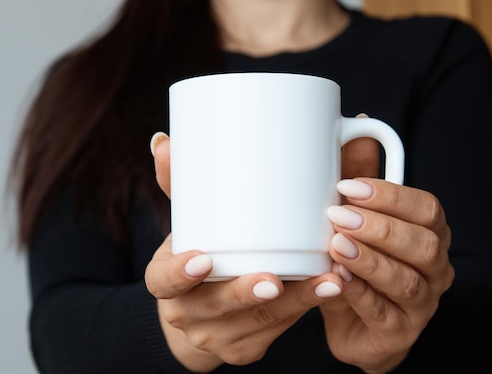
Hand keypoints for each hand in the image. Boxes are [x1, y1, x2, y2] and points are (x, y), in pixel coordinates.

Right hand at [146, 133, 343, 371]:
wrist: (204, 310)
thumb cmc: (202, 253)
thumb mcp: (190, 224)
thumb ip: (182, 186)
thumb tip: (163, 141)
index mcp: (167, 282)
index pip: (163, 282)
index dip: (180, 274)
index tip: (205, 260)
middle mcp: (188, 314)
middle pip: (216, 307)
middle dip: (248, 293)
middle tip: (276, 277)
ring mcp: (216, 337)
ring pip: (255, 324)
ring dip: (295, 302)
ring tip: (328, 278)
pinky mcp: (245, 350)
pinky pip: (276, 333)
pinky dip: (304, 311)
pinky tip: (329, 290)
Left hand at [320, 137, 454, 373]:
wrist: (352, 323)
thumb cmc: (357, 262)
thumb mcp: (356, 220)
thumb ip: (360, 179)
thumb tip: (358, 124)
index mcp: (430, 234)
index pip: (427, 208)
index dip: (391, 196)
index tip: (347, 185)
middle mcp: (435, 268)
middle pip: (425, 244)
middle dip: (381, 227)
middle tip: (338, 215)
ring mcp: (422, 305)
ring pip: (408, 281)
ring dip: (371, 260)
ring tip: (337, 246)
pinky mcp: (400, 334)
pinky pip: (384, 314)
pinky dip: (360, 294)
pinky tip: (338, 280)